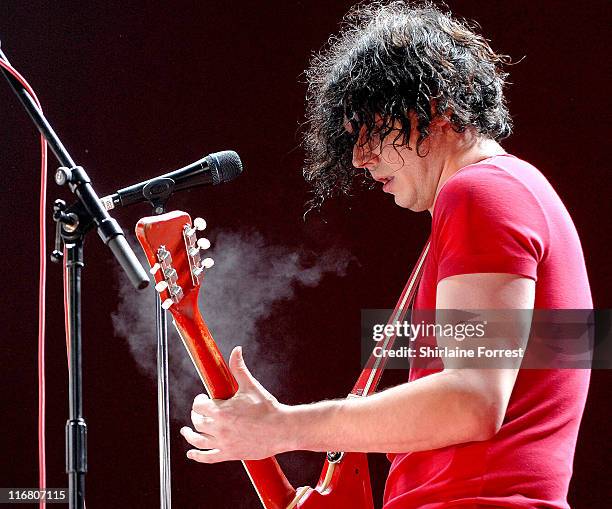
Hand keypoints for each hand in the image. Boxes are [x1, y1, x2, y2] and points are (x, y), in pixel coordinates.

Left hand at [180, 346, 289, 462]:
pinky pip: (208, 457)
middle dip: (197, 415)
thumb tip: (236, 350)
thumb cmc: (266, 407)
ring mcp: (223, 442)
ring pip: (198, 440)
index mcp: (221, 411)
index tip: (204, 398)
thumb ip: (239, 368)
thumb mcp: (251, 386)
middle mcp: (219, 428)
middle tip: (202, 411)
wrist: (281, 429)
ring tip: (186, 431)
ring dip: (190, 435)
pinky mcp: (229, 454)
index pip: (198, 406)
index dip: (199, 401)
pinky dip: (197, 456)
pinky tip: (192, 453)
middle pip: (198, 422)